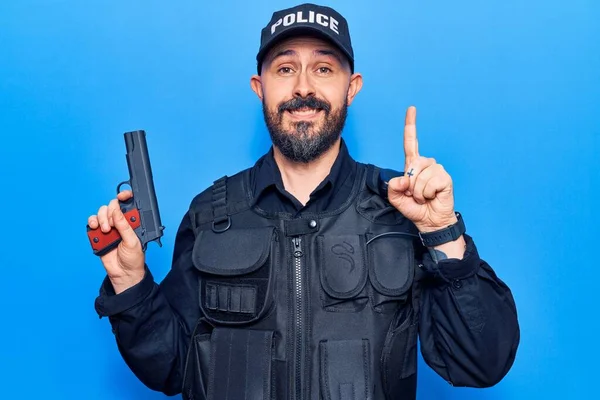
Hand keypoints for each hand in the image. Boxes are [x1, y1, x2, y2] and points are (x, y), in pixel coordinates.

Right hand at [88, 190, 144, 293]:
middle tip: (112, 225)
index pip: (128, 204)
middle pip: (111, 206)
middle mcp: (120, 223)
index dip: (125, 197)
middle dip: (110, 212)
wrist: (123, 273)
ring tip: (106, 230)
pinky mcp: (98, 235)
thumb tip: (116, 210)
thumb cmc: (133, 258)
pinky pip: (92, 223)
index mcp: (132, 222)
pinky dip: (92, 223)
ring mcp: (108, 228)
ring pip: (101, 213)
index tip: (122, 196)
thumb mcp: (132, 241)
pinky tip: (96, 229)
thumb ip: (124, 225)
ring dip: (101, 218)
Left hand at [388, 106, 456, 231]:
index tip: (411, 109)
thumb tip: (404, 178)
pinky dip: (427, 193)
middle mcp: (425, 164)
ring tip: (423, 197)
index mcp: (413, 165)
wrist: (429, 222)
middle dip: (410, 185)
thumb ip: (393, 187)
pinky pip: (431, 182)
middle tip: (415, 195)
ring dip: (418, 191)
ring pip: (421, 176)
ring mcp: (437, 170)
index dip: (411, 126)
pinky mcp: (445, 178)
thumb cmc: (415, 208)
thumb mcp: (396, 198)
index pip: (411, 142)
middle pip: (413, 165)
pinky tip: (432, 196)